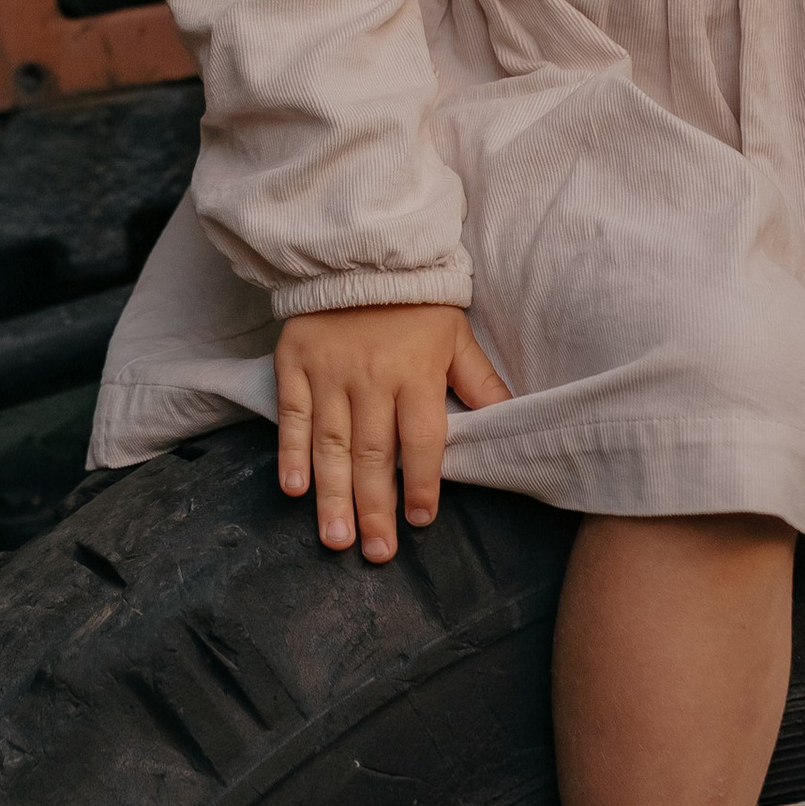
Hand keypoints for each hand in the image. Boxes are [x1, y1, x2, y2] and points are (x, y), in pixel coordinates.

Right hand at [275, 303, 511, 559]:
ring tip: (336, 538)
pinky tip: (294, 489)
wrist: (358, 253)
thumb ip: (480, 384)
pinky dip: (291, 453)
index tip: (420, 520)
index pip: (421, 439)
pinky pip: (292, 416)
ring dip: (333, 495)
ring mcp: (328, 373)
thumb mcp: (456, 337)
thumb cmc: (415, 305)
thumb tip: (513, 422)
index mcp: (415, 373)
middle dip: (375, 508)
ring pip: (331, 445)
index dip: (421, 482)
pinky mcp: (294, 365)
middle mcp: (371, 379)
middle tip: (377, 552)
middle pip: (373, 453)